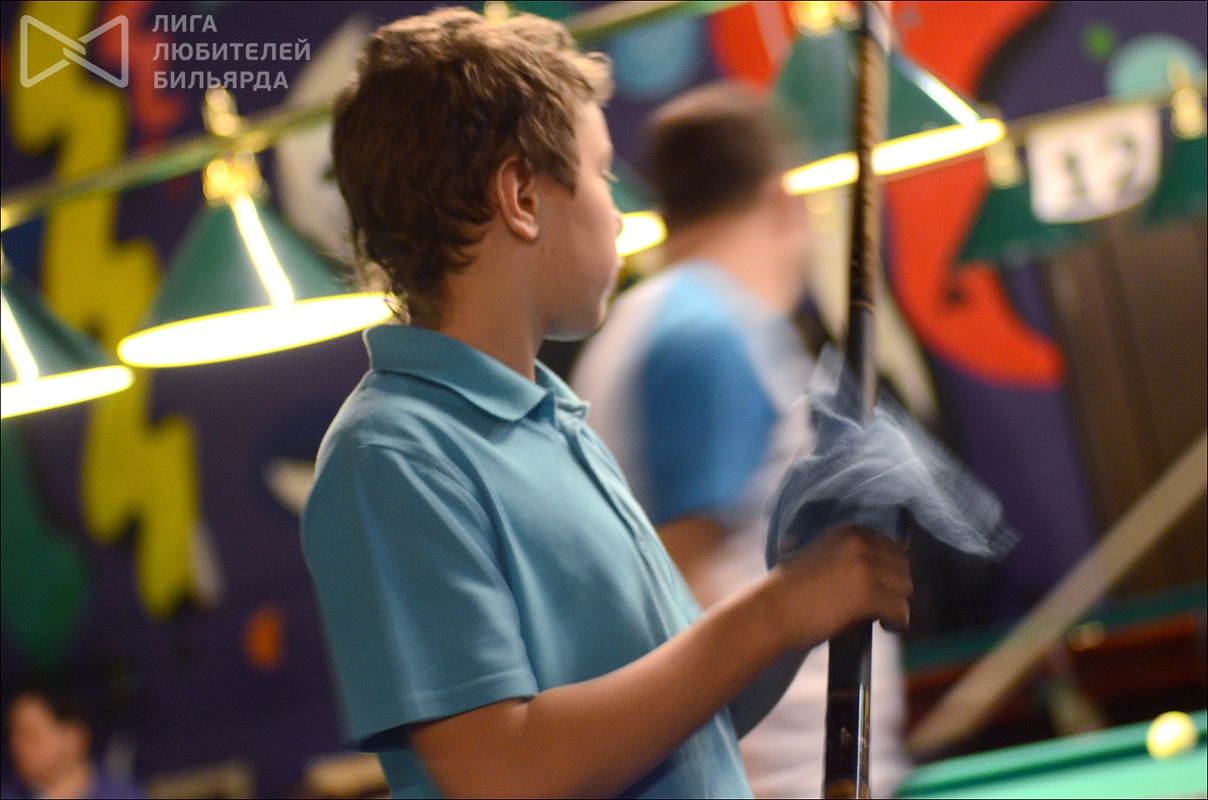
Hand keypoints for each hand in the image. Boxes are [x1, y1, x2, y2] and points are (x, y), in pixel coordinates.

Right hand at [768, 525, 911, 648]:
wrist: (771, 611)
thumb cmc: (792, 592)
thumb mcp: (823, 557)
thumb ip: (852, 555)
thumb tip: (891, 565)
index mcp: (848, 531)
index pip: (892, 546)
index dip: (889, 570)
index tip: (881, 587)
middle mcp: (859, 542)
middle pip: (903, 566)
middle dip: (894, 587)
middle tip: (879, 605)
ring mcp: (865, 566)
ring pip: (905, 588)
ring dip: (895, 603)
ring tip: (879, 617)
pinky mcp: (868, 593)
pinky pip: (900, 610)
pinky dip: (897, 622)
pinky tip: (884, 627)